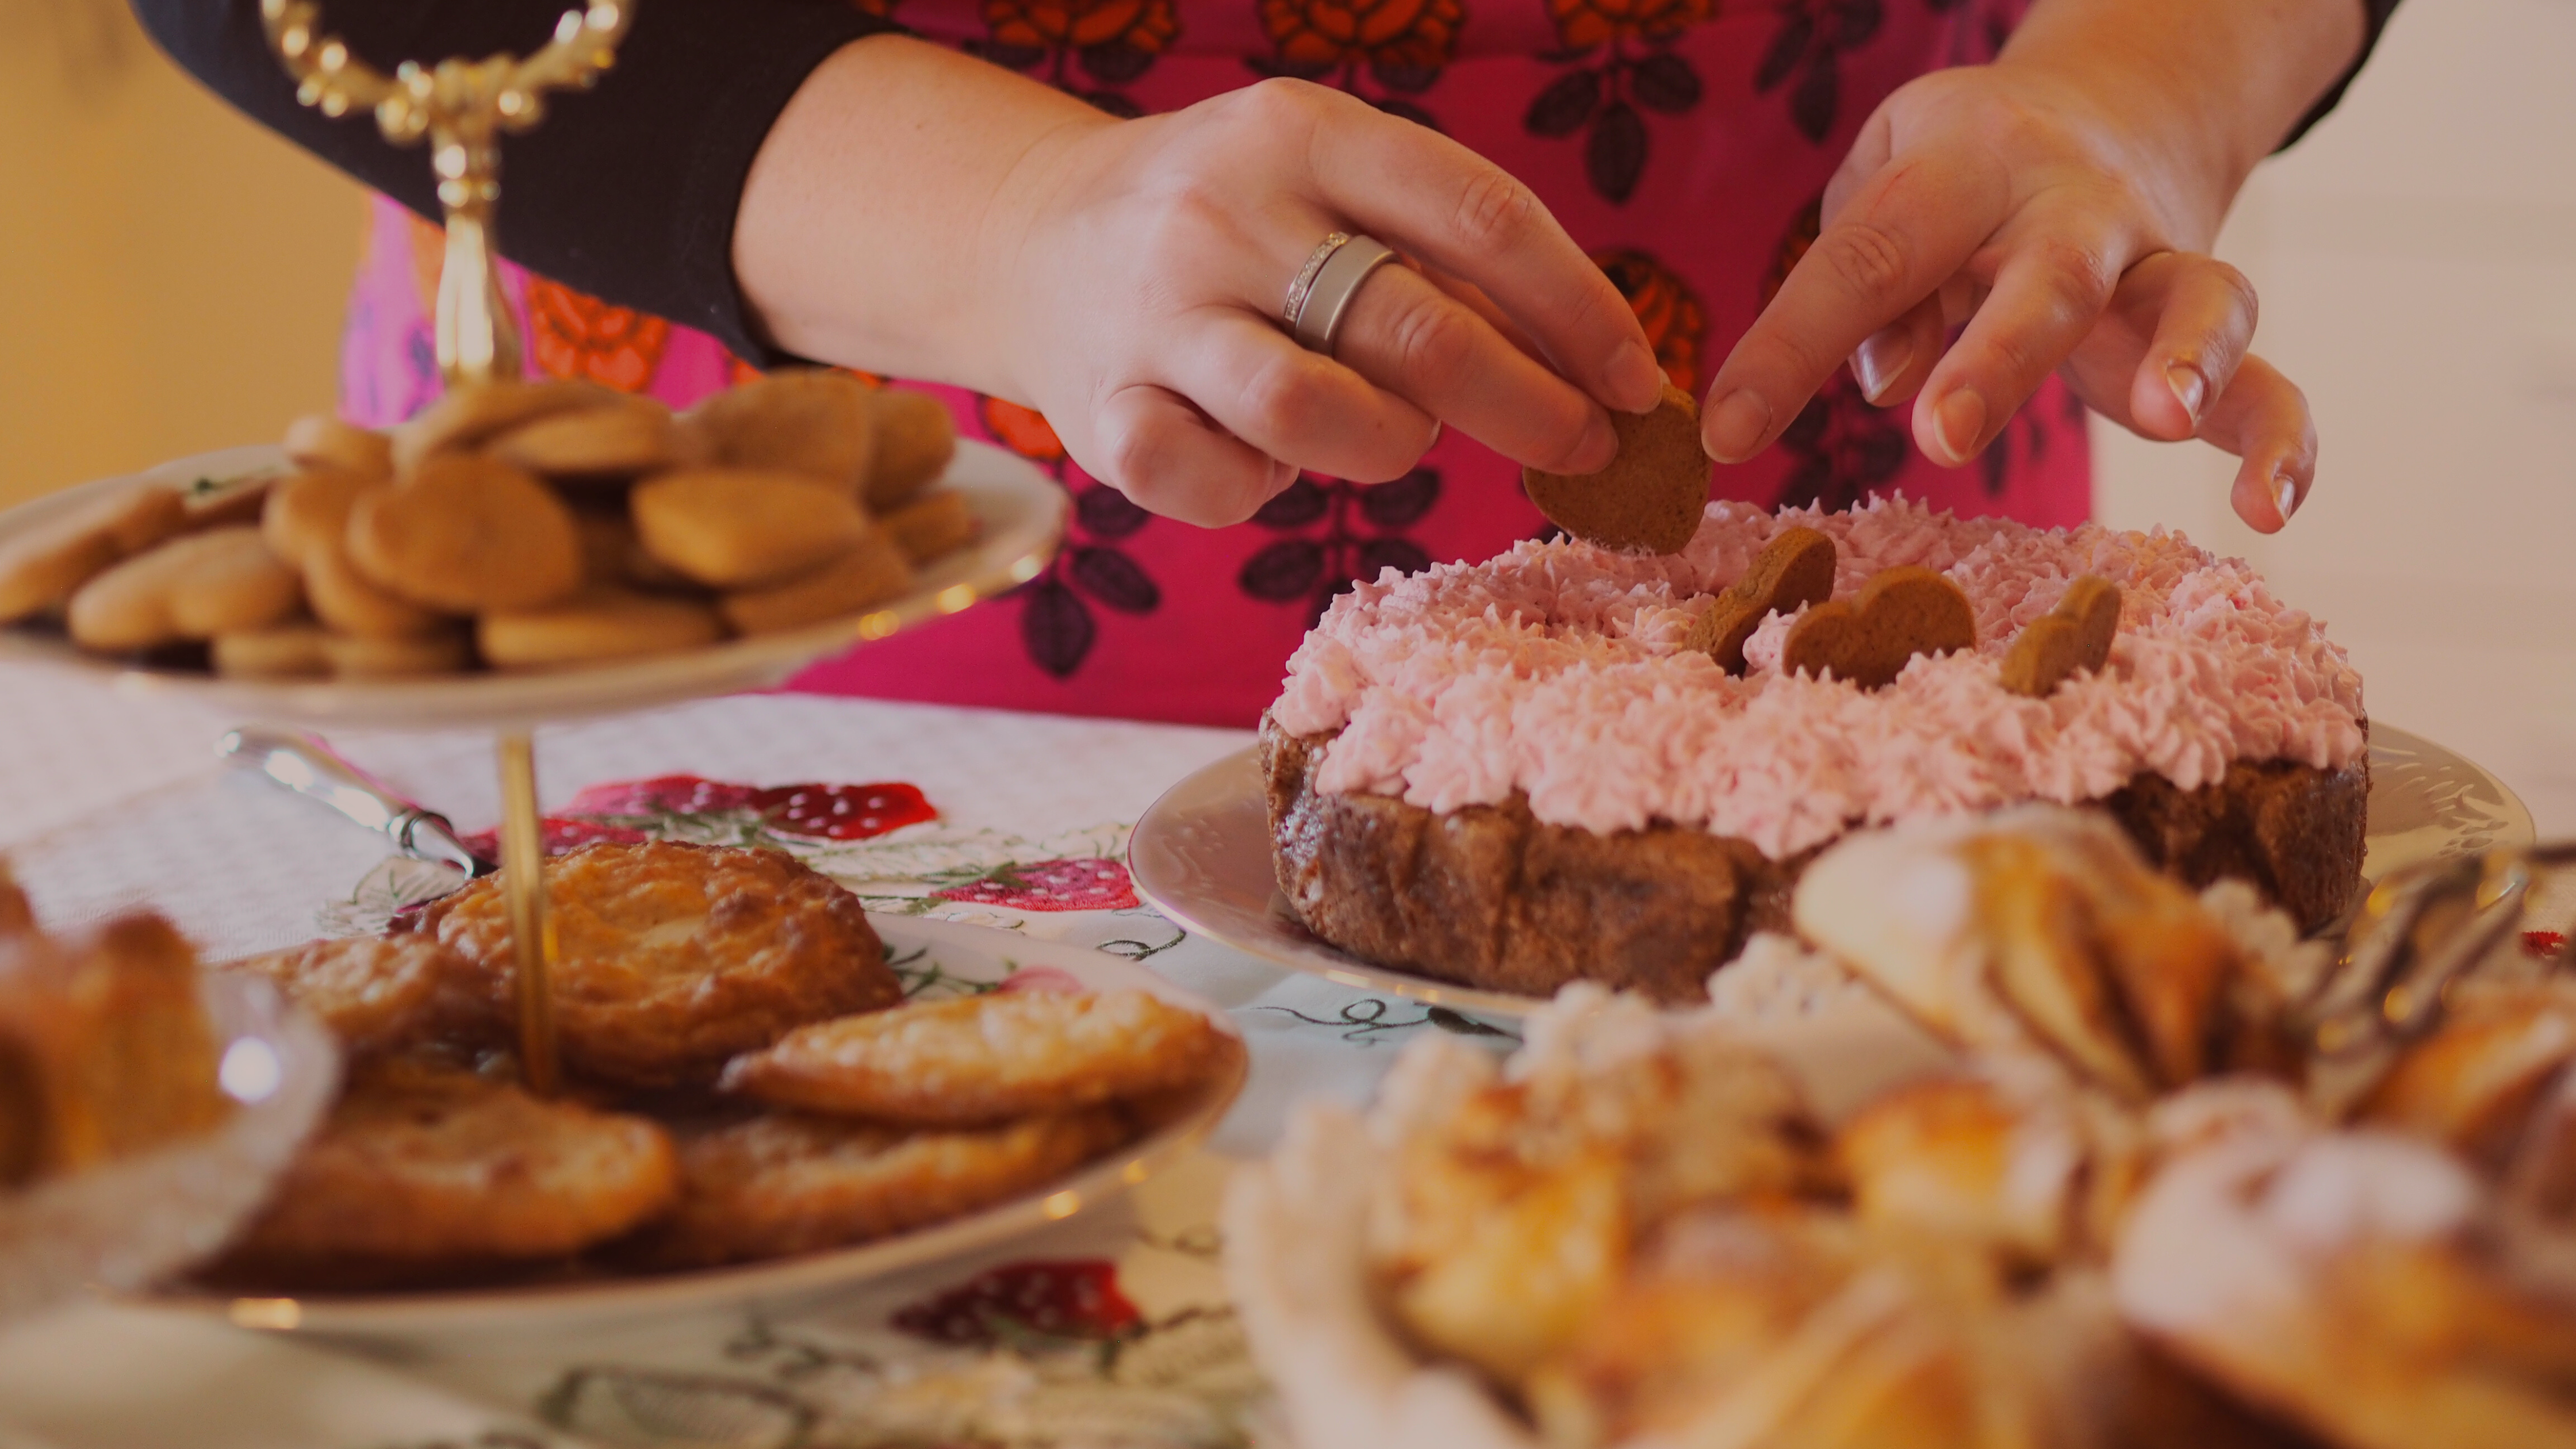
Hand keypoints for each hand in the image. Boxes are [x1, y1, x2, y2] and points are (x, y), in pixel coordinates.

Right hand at [984, 79, 1664, 525]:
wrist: (1025, 240)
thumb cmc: (1229, 228)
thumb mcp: (1326, 186)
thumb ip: (1438, 255)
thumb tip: (1593, 364)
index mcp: (1304, 132)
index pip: (1482, 218)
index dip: (1580, 312)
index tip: (1636, 382)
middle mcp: (1226, 212)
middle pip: (1420, 328)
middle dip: (1530, 405)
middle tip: (1581, 449)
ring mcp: (1157, 314)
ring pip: (1318, 412)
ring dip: (1393, 447)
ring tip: (1398, 439)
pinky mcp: (1104, 414)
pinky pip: (1216, 484)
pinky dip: (1263, 490)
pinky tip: (1263, 463)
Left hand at [1700, 58, 2324, 531]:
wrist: (2110, 108)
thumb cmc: (1957, 176)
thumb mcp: (1887, 186)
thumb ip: (1870, 277)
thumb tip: (1885, 380)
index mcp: (1965, 164)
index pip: (1866, 256)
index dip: (1790, 345)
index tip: (1726, 430)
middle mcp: (2073, 206)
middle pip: (2045, 272)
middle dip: (1998, 354)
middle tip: (1943, 433)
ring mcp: (2156, 261)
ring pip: (2190, 297)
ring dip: (2185, 357)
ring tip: (2165, 420)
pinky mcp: (2208, 325)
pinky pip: (2266, 376)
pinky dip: (2283, 440)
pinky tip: (2266, 509)